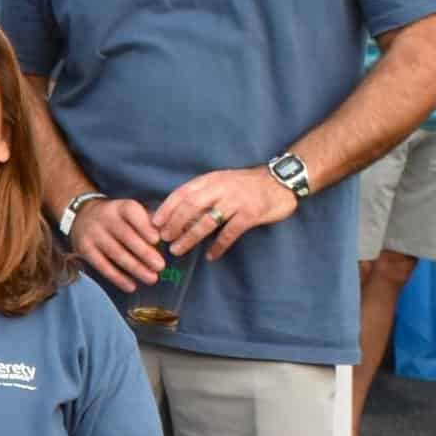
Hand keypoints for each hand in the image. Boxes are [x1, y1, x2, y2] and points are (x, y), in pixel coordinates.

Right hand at [68, 196, 162, 292]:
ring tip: (151, 278)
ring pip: (115, 253)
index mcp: (121, 207)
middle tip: (160, 266)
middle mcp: (105, 218)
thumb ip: (149, 221)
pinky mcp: (85, 250)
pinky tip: (131, 286)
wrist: (82, 217)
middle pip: (125, 236)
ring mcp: (93, 235)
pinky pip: (102, 266)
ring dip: (135, 268)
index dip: (144, 227)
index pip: (132, 214)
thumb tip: (169, 233)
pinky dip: (117, 277)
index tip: (157, 239)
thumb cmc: (117, 217)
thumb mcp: (130, 212)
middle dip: (144, 252)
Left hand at [152, 166, 295, 260]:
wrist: (281, 182)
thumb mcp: (221, 182)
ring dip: (189, 237)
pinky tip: (211, 256)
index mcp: (211, 179)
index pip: (183, 192)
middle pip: (190, 206)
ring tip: (177, 250)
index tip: (155, 223)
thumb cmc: (246, 185)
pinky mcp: (250, 214)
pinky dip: (218, 246)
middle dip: (174, 224)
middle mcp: (221, 188)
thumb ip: (202, 195)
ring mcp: (236, 201)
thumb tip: (175, 215)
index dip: (166, 208)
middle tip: (164, 239)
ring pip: (206, 221)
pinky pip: (229, 233)